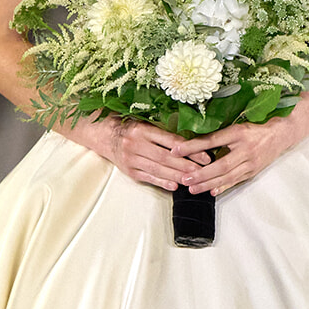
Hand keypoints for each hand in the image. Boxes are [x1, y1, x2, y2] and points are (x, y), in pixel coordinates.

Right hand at [79, 116, 211, 190]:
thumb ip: (163, 132)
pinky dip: (162, 182)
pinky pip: (148, 178)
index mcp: (142, 129)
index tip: (205, 155)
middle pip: (166, 157)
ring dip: (178, 175)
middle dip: (187, 165)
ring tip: (193, 179)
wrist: (104, 136)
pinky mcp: (129, 171)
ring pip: (158, 169)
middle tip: (204, 170)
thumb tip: (190, 142)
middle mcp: (135, 144)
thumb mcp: (145, 123)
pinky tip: (175, 186)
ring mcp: (131, 159)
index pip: (170, 141)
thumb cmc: (129, 128)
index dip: (189, 149)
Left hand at [185, 115, 301, 194]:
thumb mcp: (238, 124)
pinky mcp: (253, 171)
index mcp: (239, 133)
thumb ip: (220, 132)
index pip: (212, 140)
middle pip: (220, 164)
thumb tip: (195, 138)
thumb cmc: (257, 126)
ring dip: (208, 183)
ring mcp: (251, 162)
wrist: (282, 133)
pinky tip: (212, 192)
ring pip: (227, 176)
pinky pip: (236, 181)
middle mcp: (246, 149)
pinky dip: (223, 187)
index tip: (176, 150)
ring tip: (192, 189)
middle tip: (184, 179)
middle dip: (201, 174)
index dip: (193, 146)